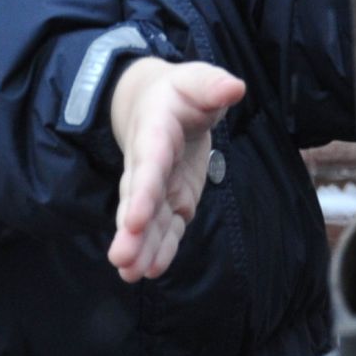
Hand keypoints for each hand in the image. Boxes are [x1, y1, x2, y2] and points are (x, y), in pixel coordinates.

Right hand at [106, 58, 245, 282]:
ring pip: (147, 221)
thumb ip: (212, 85)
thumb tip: (233, 87)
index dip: (141, 192)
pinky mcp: (172, 201)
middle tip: (122, 259)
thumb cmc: (180, 92)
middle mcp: (148, 165)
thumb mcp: (197, 81)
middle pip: (138, 199)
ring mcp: (158, 188)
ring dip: (140, 247)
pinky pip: (165, 228)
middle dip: (131, 231)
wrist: (157, 104)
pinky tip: (151, 270)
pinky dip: (159, 249)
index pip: (148, 165)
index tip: (133, 220)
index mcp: (154, 133)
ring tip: (131, 274)